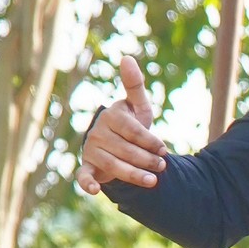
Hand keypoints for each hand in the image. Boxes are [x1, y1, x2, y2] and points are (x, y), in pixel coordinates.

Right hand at [78, 55, 168, 193]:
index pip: (132, 130)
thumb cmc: (131, 123)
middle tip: (163, 166)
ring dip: (133, 175)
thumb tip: (126, 57)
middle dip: (146, 159)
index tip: (165, 149)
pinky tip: (95, 191)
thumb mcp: (137, 106)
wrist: (117, 143)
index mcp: (111, 116)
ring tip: (153, 181)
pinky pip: (83, 176)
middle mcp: (97, 132)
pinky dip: (87, 184)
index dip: (149, 141)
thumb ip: (135, 86)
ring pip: (113, 165)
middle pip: (125, 149)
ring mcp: (91, 150)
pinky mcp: (87, 166)